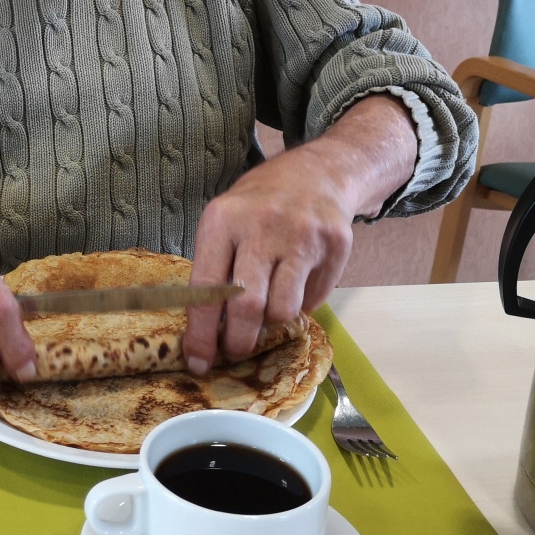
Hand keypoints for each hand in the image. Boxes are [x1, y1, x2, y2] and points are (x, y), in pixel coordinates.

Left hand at [183, 95, 418, 368]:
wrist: (317, 172)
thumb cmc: (259, 205)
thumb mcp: (224, 221)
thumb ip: (215, 269)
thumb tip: (203, 334)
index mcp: (223, 220)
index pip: (206, 289)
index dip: (201, 334)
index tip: (199, 362)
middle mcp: (262, 226)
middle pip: (248, 307)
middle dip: (239, 341)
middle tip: (236, 350)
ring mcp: (303, 235)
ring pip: (284, 310)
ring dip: (274, 321)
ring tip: (269, 306)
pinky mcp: (335, 244)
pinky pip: (315, 299)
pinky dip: (302, 303)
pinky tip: (297, 280)